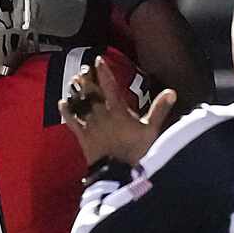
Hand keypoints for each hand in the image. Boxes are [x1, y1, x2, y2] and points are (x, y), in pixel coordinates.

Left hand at [60, 60, 176, 167]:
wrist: (119, 173)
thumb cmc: (137, 151)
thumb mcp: (151, 130)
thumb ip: (159, 109)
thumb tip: (171, 91)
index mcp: (118, 111)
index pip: (110, 87)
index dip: (104, 72)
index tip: (98, 60)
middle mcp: (102, 115)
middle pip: (92, 93)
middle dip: (87, 80)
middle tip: (83, 69)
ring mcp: (91, 126)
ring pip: (81, 104)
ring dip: (77, 92)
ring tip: (73, 80)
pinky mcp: (83, 137)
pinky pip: (72, 122)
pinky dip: (67, 112)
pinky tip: (62, 102)